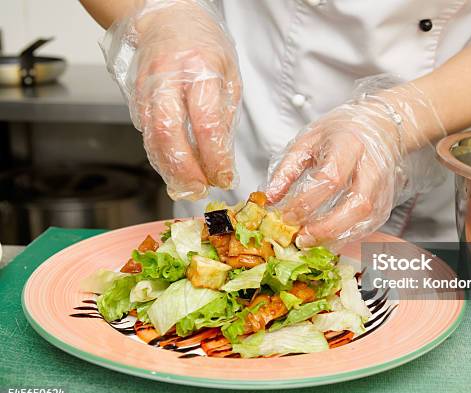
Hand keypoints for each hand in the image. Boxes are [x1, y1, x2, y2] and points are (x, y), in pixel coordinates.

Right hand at [104, 0, 240, 199]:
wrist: (166, 19)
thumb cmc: (203, 44)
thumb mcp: (229, 73)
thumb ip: (225, 114)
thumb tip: (222, 156)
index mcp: (200, 69)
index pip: (206, 123)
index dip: (214, 157)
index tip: (224, 176)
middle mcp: (168, 79)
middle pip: (169, 132)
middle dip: (185, 169)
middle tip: (200, 189)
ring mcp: (147, 88)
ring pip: (152, 137)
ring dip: (169, 169)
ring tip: (188, 188)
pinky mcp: (135, 98)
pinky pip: (146, 134)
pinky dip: (160, 156)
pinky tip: (174, 169)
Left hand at [265, 78, 445, 247]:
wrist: (380, 127)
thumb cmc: (342, 132)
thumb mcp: (308, 140)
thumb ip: (287, 168)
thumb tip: (271, 198)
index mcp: (349, 144)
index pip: (331, 178)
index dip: (307, 201)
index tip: (285, 215)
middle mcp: (373, 167)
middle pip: (357, 204)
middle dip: (326, 227)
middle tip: (300, 238)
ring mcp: (384, 187)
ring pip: (365, 220)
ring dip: (335, 237)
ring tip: (309, 242)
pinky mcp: (387, 203)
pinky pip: (368, 227)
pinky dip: (346, 238)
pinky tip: (326, 240)